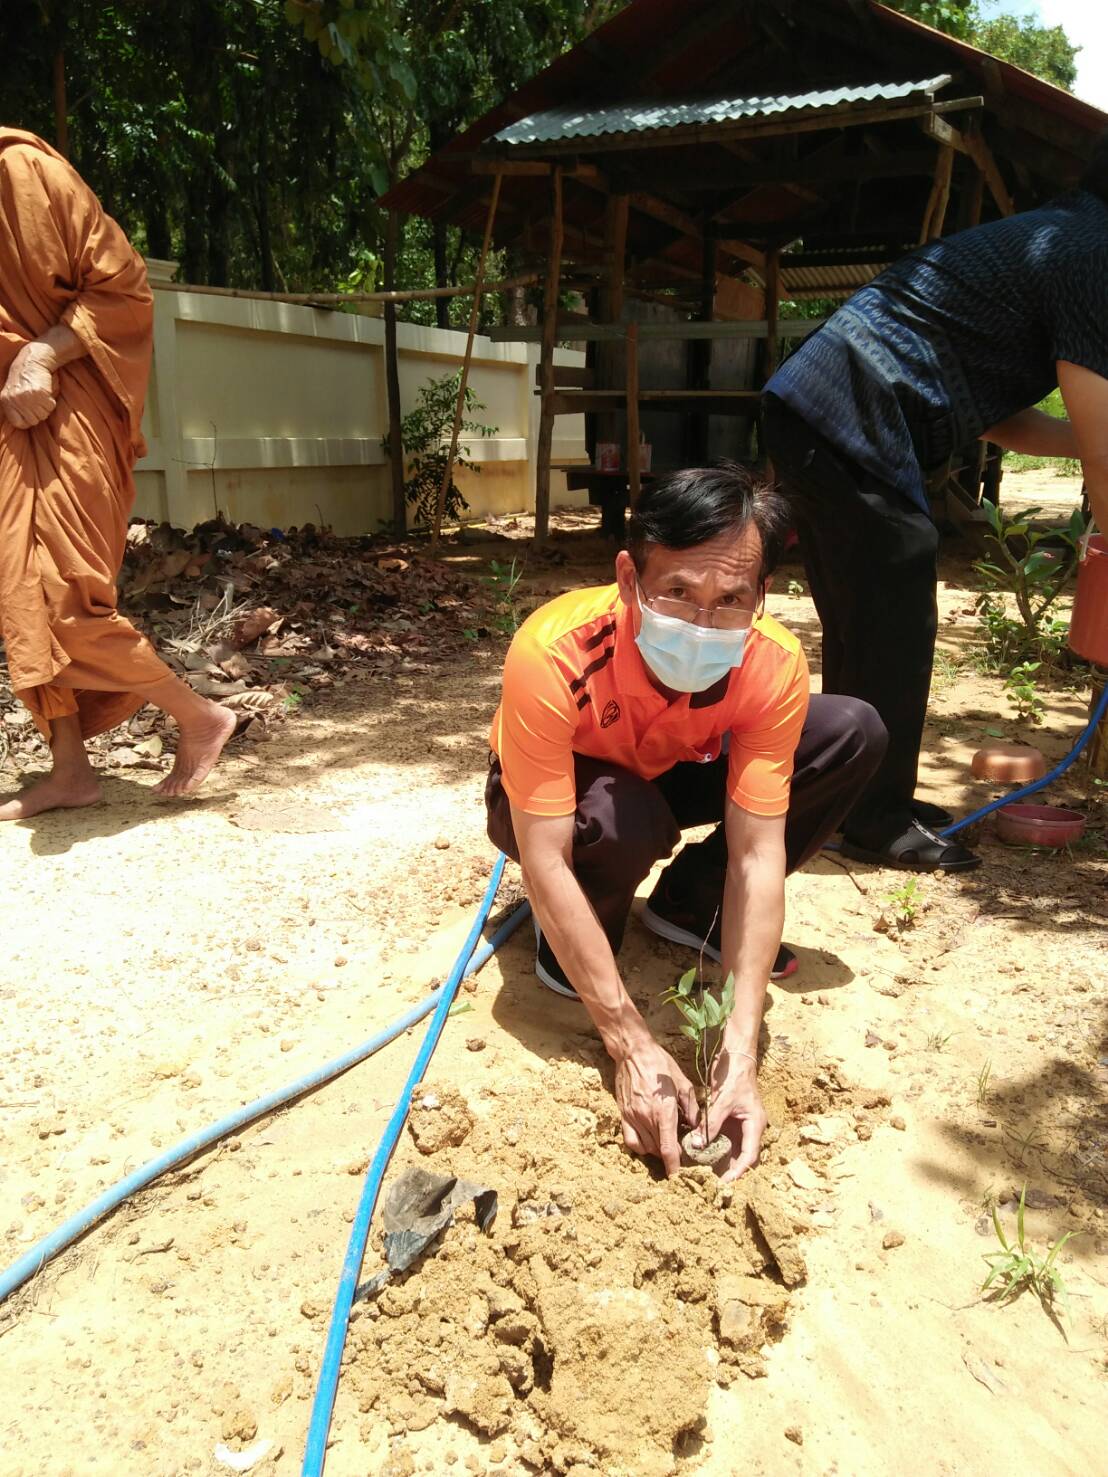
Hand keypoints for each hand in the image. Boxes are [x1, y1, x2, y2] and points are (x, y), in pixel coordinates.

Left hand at [1, 344, 57, 428]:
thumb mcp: (13, 393)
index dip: (28, 419)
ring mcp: (26, 397)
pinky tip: (45, 391)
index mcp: (5, 401)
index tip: (31, 411)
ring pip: (43, 415)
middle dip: (38, 412)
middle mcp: (15, 400)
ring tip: (41, 395)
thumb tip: (25, 423)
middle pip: (33, 421)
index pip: (19, 424)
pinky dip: (51, 401)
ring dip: (45, 407)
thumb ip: (15, 408)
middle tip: (37, 400)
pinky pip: (50, 406)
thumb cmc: (25, 378)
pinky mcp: (39, 393)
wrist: (32, 360)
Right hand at [613, 1036, 699, 1176]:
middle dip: (670, 1155)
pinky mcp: (623, 1114)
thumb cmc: (661, 1064)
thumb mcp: (683, 1082)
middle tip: (679, 1150)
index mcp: (664, 1111)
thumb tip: (697, 1127)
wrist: (633, 1052)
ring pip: (646, 1147)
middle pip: (659, 1150)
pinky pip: (631, 1140)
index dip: (674, 1166)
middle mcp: (647, 1118)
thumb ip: (692, 1108)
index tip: (678, 1176)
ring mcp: (632, 1117)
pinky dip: (641, 1146)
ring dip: (657, 1150)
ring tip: (666, 1141)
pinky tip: (649, 1140)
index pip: (669, 1148)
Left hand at [694, 1045, 766, 1181]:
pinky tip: (704, 1156)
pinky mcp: (732, 1121)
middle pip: (744, 1157)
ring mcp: (742, 1125)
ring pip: (734, 1150)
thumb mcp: (722, 1101)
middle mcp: (751, 1128)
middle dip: (732, 1171)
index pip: (749, 1155)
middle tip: (715, 1185)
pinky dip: (716, 1149)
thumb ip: (711, 1124)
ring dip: (723, 1162)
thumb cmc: (733, 1076)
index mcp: (755, 1124)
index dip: (738, 1171)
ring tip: (709, 1176)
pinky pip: (725, 1140)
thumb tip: (698, 1144)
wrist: (735, 1057)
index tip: (725, 1182)